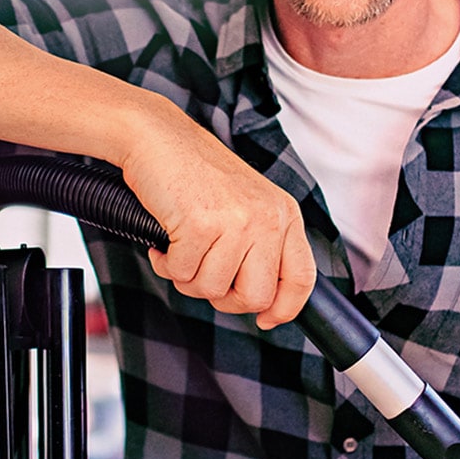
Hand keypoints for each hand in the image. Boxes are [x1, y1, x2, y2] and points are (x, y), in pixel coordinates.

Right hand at [120, 112, 316, 328]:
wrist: (158, 138)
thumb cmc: (196, 173)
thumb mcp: (247, 204)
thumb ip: (262, 245)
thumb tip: (265, 302)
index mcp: (284, 214)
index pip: (301, 278)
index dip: (285, 308)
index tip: (267, 320)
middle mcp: (266, 218)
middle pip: (255, 297)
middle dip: (224, 298)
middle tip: (205, 273)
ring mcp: (235, 221)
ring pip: (214, 290)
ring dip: (188, 277)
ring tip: (181, 246)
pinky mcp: (201, 224)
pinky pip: (182, 274)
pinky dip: (167, 263)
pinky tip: (166, 240)